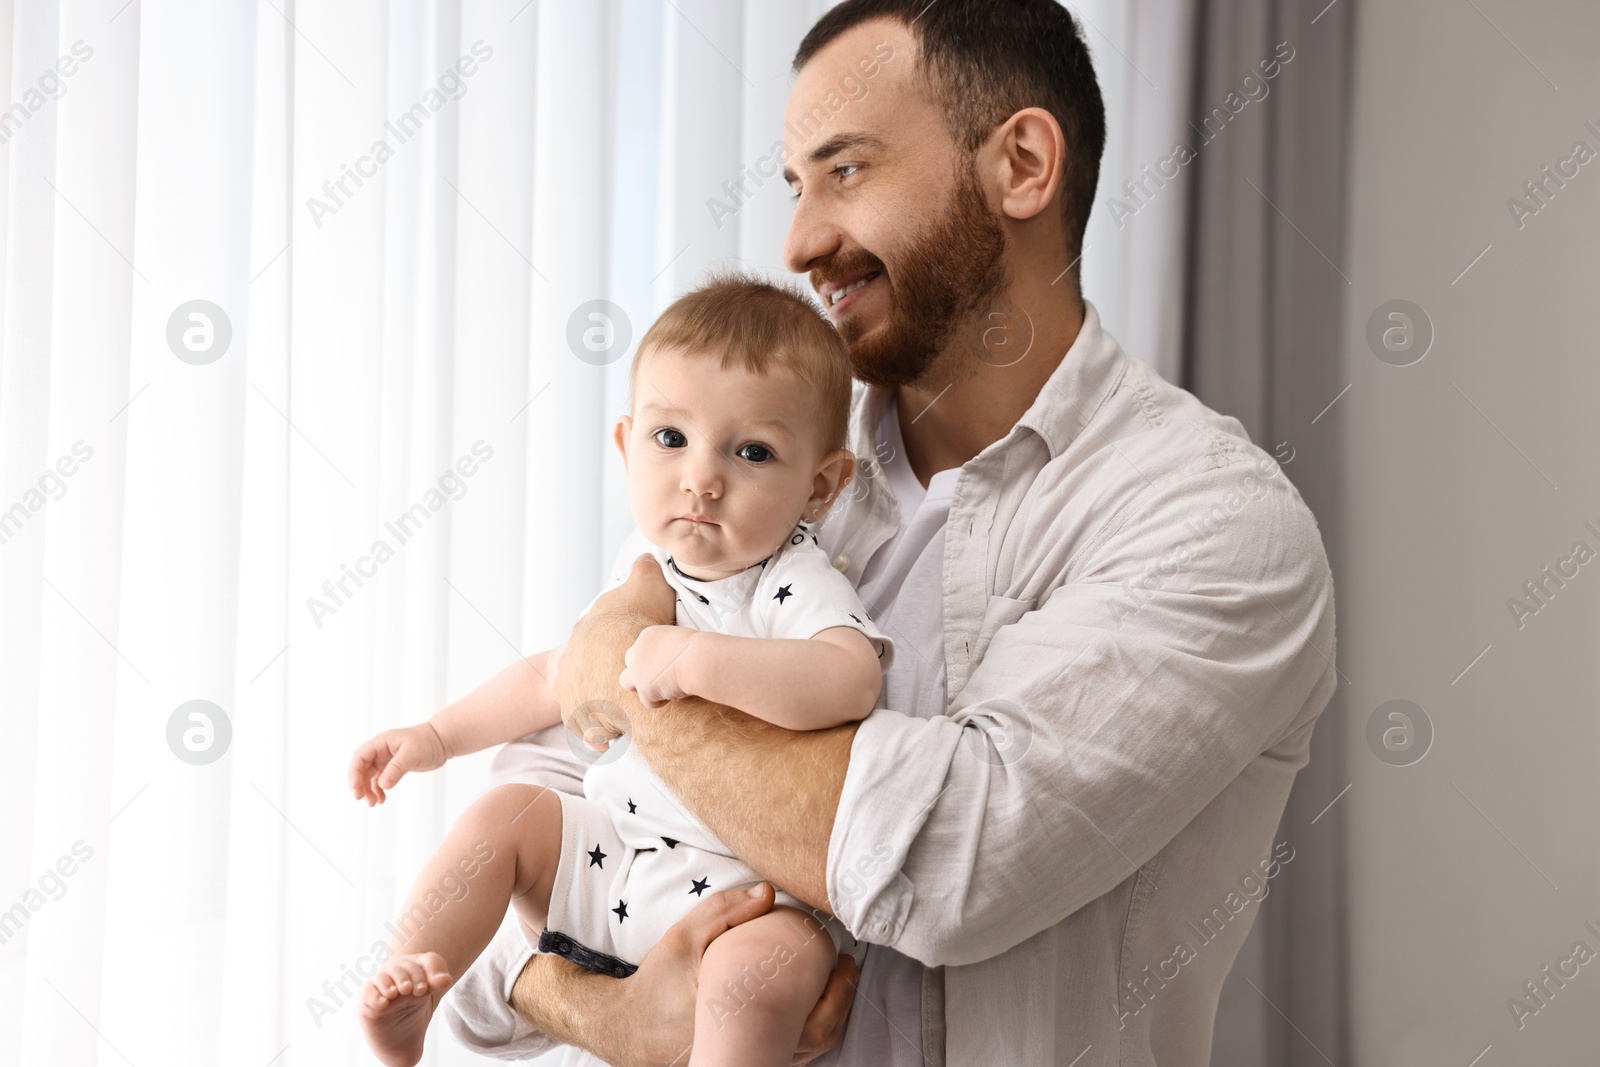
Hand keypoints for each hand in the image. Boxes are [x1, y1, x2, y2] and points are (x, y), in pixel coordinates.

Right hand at [348, 723, 447, 804]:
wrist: (442, 741)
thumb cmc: (428, 742)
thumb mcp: (412, 754)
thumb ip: (396, 768)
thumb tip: (382, 785)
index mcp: (381, 743)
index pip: (360, 757)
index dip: (354, 773)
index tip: (355, 789)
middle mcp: (381, 750)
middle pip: (361, 768)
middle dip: (359, 784)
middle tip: (361, 799)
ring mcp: (386, 758)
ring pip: (369, 775)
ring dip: (368, 789)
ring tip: (372, 803)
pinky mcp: (393, 766)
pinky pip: (380, 779)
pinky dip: (378, 790)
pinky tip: (381, 799)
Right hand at [513, 882, 857, 1065]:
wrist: (628, 1029)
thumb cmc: (657, 982)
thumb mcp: (683, 937)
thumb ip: (724, 910)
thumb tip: (768, 892)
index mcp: (730, 1014)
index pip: (797, 1008)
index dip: (832, 989)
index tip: (843, 958)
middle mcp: (740, 1048)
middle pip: (812, 1038)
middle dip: (839, 1004)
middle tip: (849, 969)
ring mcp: (743, 1064)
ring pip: (804, 1052)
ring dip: (827, 1019)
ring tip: (838, 983)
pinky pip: (788, 1056)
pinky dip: (805, 1032)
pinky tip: (812, 1003)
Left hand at [555, 555, 676, 735]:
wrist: (633, 653)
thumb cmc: (640, 618)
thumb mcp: (645, 583)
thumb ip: (644, 570)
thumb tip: (646, 557)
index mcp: (583, 634)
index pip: (593, 645)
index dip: (610, 651)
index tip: (624, 658)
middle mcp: (570, 662)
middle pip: (584, 675)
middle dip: (600, 684)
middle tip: (623, 693)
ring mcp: (570, 690)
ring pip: (583, 705)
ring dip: (599, 713)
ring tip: (622, 721)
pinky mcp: (575, 716)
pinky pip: (589, 731)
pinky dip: (601, 737)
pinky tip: (616, 739)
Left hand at [620, 625, 697, 707]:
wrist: (698, 660)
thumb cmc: (699, 649)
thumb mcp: (680, 639)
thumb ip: (669, 647)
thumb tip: (672, 660)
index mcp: (647, 636)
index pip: (642, 648)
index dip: (654, 657)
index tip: (669, 663)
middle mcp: (637, 651)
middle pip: (630, 661)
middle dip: (641, 669)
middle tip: (660, 676)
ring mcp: (637, 671)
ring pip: (625, 682)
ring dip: (641, 686)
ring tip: (661, 689)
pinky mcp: (644, 689)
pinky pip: (648, 701)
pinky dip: (660, 701)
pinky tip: (675, 694)